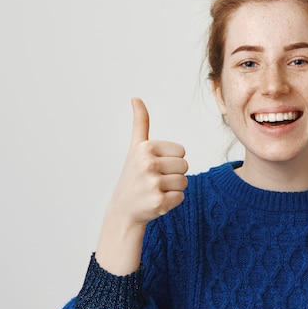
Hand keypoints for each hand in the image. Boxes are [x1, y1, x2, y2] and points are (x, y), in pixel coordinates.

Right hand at [108, 97, 187, 226]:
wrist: (123, 210)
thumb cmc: (133, 176)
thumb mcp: (136, 148)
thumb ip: (140, 122)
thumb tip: (136, 98)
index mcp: (145, 147)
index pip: (181, 151)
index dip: (171, 160)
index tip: (154, 167)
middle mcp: (147, 164)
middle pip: (185, 166)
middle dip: (173, 175)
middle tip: (154, 181)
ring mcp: (152, 184)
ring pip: (184, 182)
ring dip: (173, 188)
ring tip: (155, 191)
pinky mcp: (159, 202)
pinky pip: (181, 197)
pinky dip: (172, 202)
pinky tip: (157, 202)